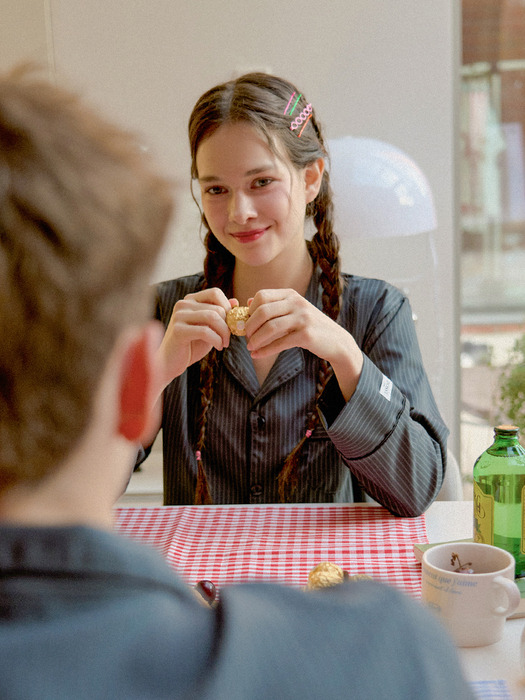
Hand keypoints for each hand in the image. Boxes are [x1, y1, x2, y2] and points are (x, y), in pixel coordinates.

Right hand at [156, 288, 235, 393]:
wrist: (170, 363)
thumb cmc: (190, 345)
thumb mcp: (209, 328)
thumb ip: (220, 315)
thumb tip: (235, 301)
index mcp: (190, 300)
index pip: (215, 293)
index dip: (228, 307)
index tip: (231, 323)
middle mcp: (183, 304)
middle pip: (217, 308)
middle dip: (228, 325)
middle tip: (228, 339)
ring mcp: (179, 316)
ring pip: (213, 317)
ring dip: (224, 333)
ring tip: (224, 344)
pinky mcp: (178, 330)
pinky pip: (205, 331)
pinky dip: (217, 340)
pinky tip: (218, 347)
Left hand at [245, 289, 362, 399]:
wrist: (336, 341)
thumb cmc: (310, 326)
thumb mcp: (293, 310)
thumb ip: (273, 305)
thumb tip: (248, 301)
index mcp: (291, 294)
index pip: (262, 296)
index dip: (250, 310)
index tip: (247, 322)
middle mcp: (297, 303)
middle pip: (263, 311)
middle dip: (250, 325)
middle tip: (246, 336)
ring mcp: (303, 318)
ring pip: (270, 328)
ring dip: (256, 339)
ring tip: (250, 347)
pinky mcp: (306, 335)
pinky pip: (280, 343)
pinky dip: (265, 350)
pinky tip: (257, 354)